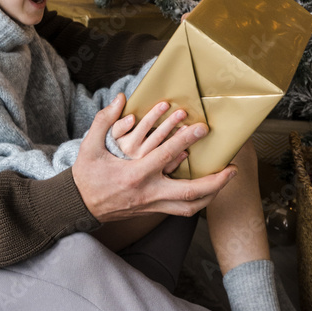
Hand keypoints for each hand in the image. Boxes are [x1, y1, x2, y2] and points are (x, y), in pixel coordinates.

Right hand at [72, 93, 237, 222]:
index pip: (166, 155)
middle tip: (232, 169)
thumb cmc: (86, 175)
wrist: (78, 206)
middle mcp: (148, 193)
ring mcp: (152, 206)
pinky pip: (181, 210)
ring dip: (211, 195)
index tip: (202, 128)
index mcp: (134, 174)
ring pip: (190, 207)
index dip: (186, 140)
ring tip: (225, 181)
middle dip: (215, 182)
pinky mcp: (152, 211)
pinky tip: (206, 191)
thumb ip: (105, 121)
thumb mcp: (89, 146)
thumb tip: (120, 99)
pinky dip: (198, 201)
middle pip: (190, 193)